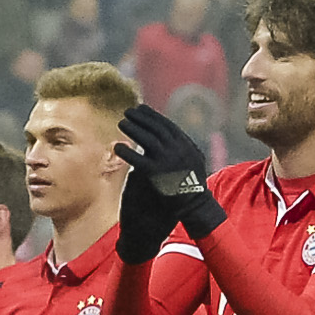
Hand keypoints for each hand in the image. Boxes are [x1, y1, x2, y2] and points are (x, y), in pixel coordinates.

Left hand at [118, 102, 224, 239]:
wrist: (196, 205)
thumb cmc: (194, 185)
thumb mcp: (195, 161)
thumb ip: (184, 147)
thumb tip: (172, 135)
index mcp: (186, 145)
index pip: (166, 125)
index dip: (152, 115)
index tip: (141, 108)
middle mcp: (177, 149)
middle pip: (155, 128)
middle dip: (141, 118)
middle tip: (128, 112)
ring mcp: (167, 160)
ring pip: (147, 139)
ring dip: (133, 129)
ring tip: (121, 123)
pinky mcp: (156, 173)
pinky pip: (138, 159)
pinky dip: (127, 152)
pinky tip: (117, 147)